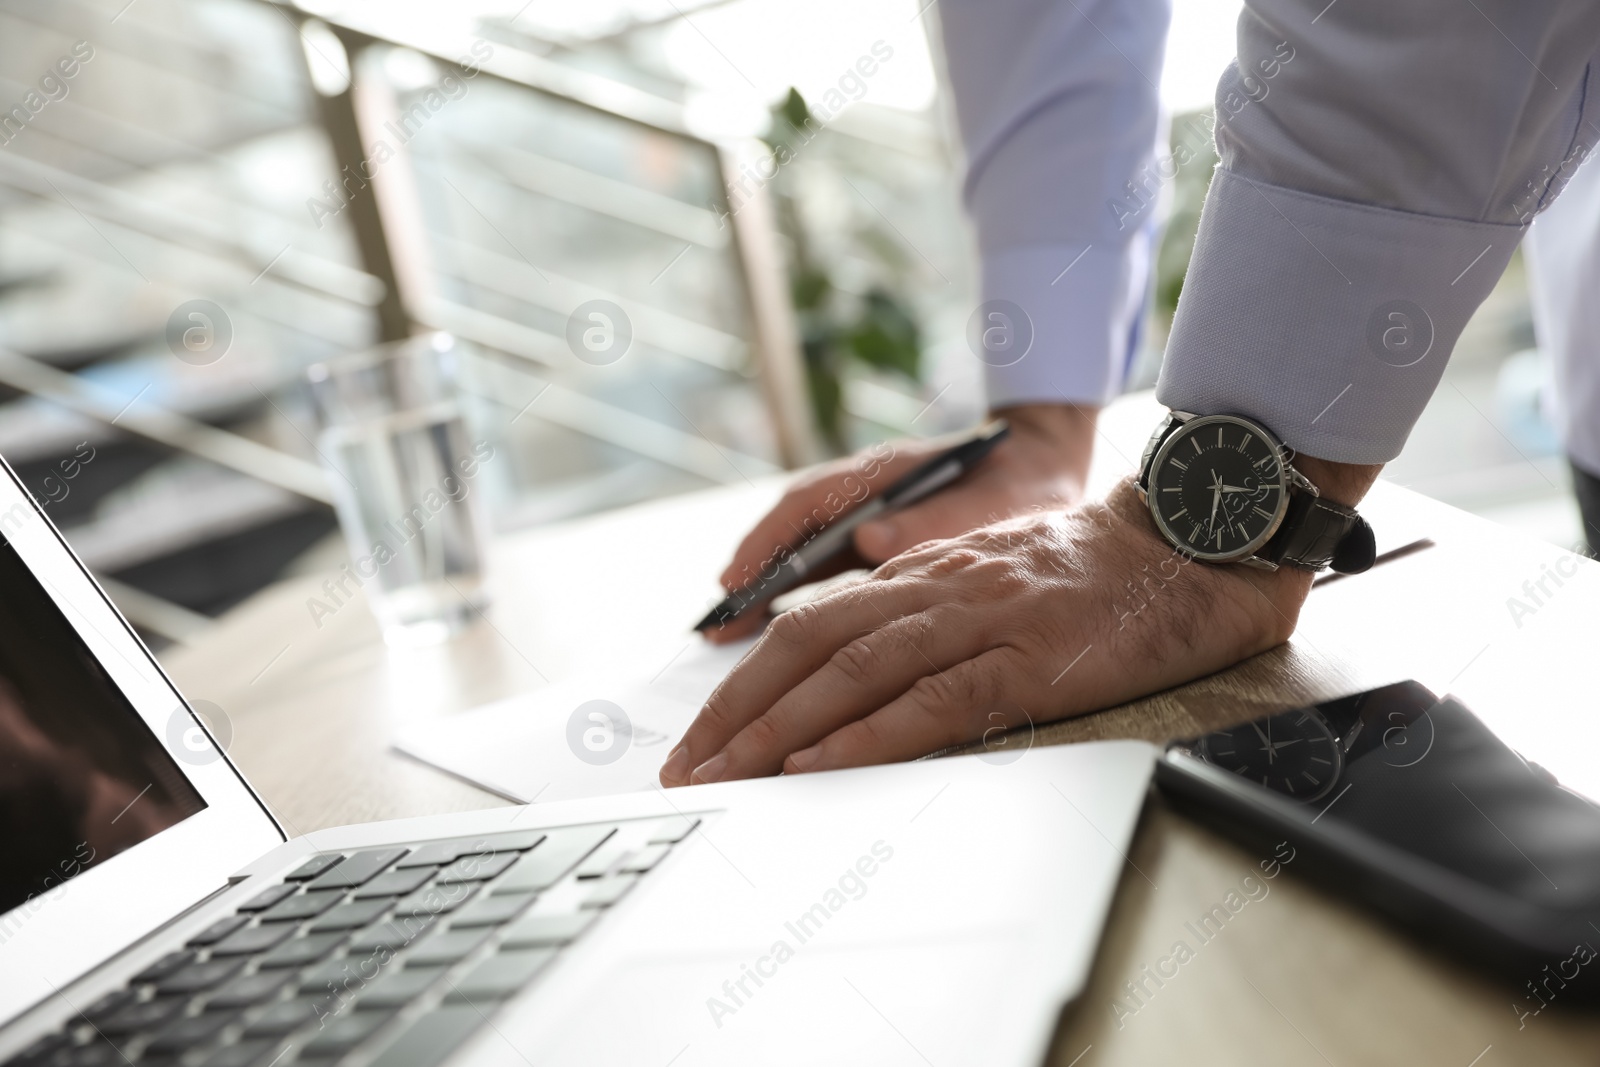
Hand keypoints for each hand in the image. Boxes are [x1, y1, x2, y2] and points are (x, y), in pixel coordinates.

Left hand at [660, 476, 1317, 785]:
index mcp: (922, 577)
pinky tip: (822, 766)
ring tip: (726, 775)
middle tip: (683, 767)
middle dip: (735, 710)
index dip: (744, 683)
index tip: (702, 734)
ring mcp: (981, 621)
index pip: (808, 626)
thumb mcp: (993, 587)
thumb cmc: (1096, 576)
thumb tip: (859, 681)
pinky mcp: (1031, 659)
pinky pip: (935, 701)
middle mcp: (935, 591)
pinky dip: (870, 735)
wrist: (1189, 543)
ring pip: (854, 672)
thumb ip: (928, 619)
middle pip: (807, 646)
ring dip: (779, 728)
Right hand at [704, 403, 1097, 643]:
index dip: (768, 544)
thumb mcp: (992, 500)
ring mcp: (864, 519)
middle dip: (750, 581)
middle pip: (791, 538)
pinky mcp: (875, 545)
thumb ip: (936, 518)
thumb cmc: (1022, 478)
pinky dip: (796, 604)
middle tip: (714, 626)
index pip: (808, 505)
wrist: (1046, 462)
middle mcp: (863, 495)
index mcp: (884, 473)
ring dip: (766, 597)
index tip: (736, 579)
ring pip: (801, 559)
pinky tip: (774, 640)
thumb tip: (869, 538)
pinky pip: (823, 576)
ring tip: (730, 637)